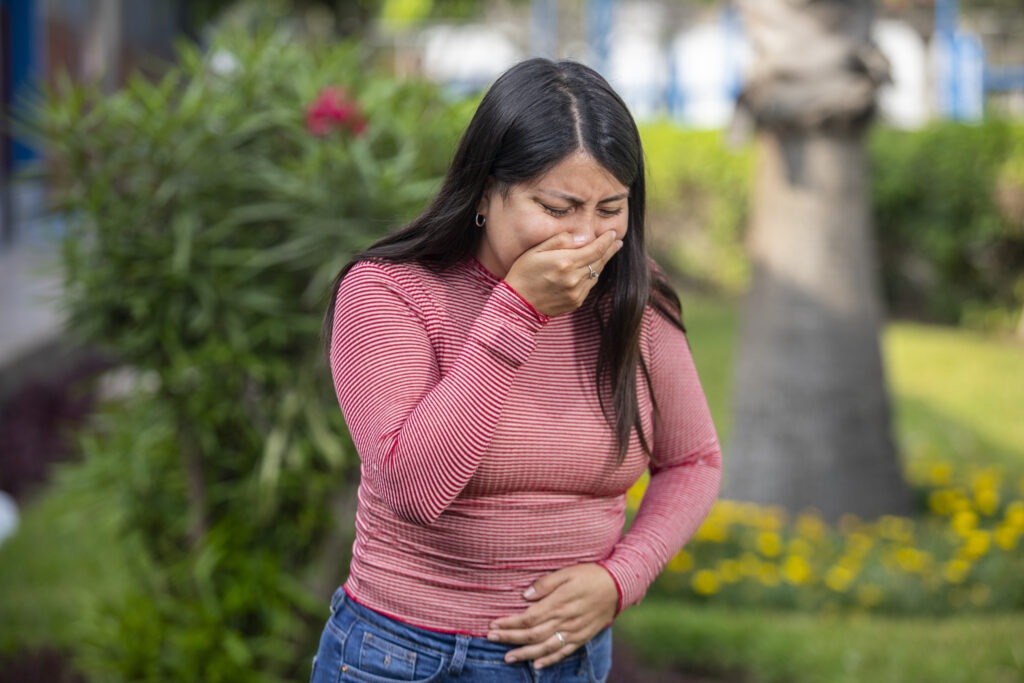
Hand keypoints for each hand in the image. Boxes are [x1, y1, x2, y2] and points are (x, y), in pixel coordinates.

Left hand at [487, 563, 618, 669]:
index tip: (493, 624)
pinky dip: (549, 660)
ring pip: (545, 647)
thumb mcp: (567, 572)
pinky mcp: (582, 637)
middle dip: (510, 637)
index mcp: (559, 603)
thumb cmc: (590, 575)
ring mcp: (574, 631)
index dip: (509, 623)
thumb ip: (546, 583)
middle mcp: (565, 620)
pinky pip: (563, 652)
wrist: (619, 586)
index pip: (528, 618)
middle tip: (491, 638)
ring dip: (524, 653)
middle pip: (532, 634)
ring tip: (507, 657)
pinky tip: (536, 664)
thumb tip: (525, 595)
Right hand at [503, 231, 622, 316]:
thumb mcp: (536, 250)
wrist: (517, 303)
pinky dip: (592, 275)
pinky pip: (589, 285)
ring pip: (596, 273)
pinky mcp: (575, 302)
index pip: (595, 249)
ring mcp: (576, 292)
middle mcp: (574, 278)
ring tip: (606, 253)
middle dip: (609, 250)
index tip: (612, 234)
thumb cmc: (523, 272)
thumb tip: (582, 237)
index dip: (606, 241)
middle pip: (599, 261)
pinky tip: (590, 269)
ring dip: (602, 262)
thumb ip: (559, 241)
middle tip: (617, 242)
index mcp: (565, 262)